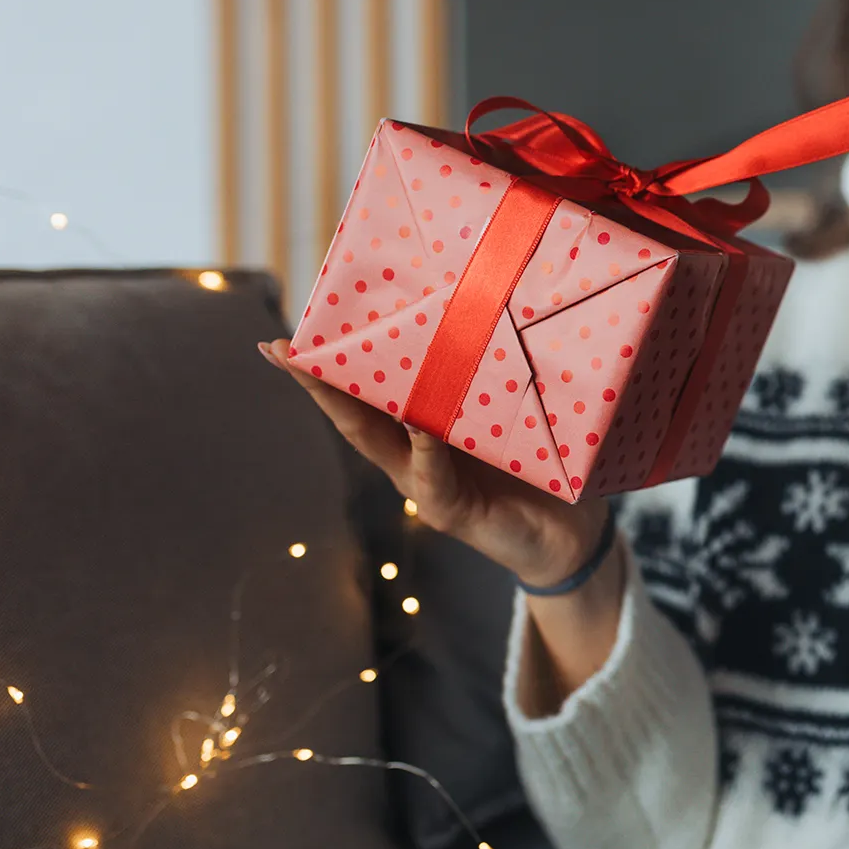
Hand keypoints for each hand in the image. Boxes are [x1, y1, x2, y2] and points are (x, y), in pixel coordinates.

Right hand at [258, 339, 610, 587]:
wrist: (567, 535)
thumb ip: (487, 382)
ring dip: (349, 408)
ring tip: (322, 371)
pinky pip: (432, 475)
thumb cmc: (539, 467)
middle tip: (281, 347)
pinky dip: (424, 449)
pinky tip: (416, 425)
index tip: (289, 334)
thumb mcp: (508, 415)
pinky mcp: (451, 511)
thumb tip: (483, 313)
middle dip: (315, 382)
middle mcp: (411, 457)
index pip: (366, 393)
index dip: (328, 365)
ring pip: (377, 444)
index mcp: (418, 431)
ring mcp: (425, 486)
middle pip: (352, 416)